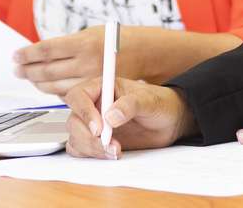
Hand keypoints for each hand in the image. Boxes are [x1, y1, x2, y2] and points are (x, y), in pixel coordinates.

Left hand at [13, 27, 108, 95]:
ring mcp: (90, 80)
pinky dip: (54, 90)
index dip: (28, 54)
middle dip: (27, 70)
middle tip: (17, 68)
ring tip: (28, 76)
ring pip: (54, 86)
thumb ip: (66, 46)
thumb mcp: (88, 33)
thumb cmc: (113, 39)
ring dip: (37, 82)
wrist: (143, 53)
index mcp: (82, 43)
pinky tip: (47, 84)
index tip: (16, 55)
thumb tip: (38, 53)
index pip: (47, 50)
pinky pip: (68, 94)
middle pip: (47, 71)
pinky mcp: (95, 92)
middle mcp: (86, 63)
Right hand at [63, 77, 194, 158]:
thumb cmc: (158, 103)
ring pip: (75, 138)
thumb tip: (110, 116)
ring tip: (115, 151)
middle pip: (74, 121)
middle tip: (109, 144)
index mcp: (101, 87)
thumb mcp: (149, 100)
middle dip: (89, 136)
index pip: (78, 96)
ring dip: (91, 148)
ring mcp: (94, 125)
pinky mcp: (97, 141)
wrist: (169, 121)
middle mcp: (93, 106)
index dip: (84, 112)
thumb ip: (130, 105)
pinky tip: (110, 155)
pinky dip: (92, 155)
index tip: (98, 128)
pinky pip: (81, 150)